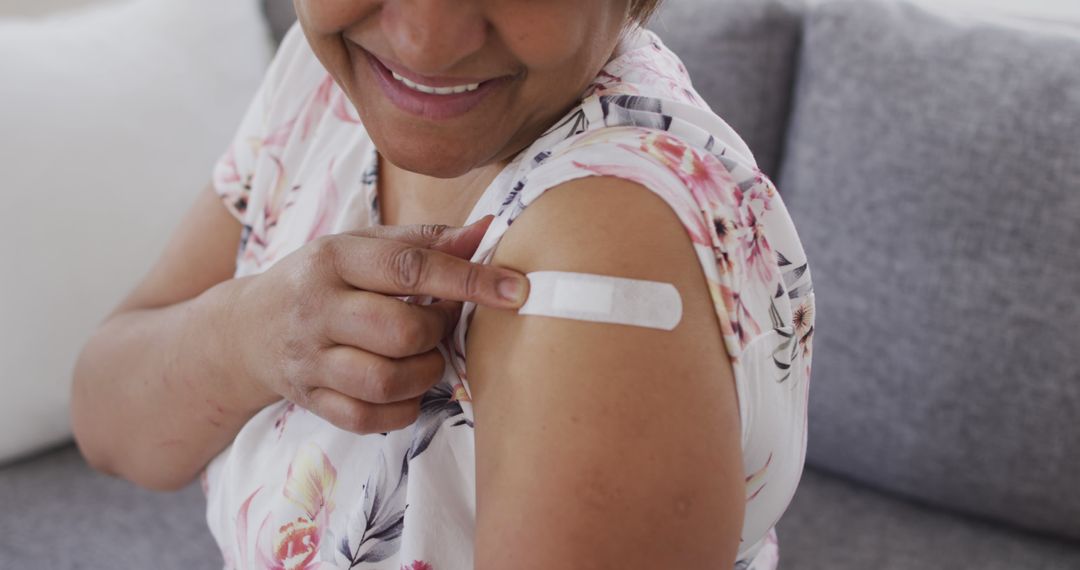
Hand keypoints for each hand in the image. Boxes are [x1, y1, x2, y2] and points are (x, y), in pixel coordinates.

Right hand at [229, 215, 526, 433]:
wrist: (247, 328)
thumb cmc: (323, 279)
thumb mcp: (362, 246)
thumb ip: (425, 240)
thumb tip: (488, 229)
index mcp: (334, 258)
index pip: (409, 267)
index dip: (469, 280)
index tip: (516, 289)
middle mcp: (317, 307)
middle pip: (399, 331)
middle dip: (437, 333)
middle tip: (441, 325)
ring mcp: (309, 359)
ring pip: (384, 380)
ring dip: (423, 374)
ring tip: (424, 357)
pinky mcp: (309, 399)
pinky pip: (367, 418)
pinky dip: (401, 409)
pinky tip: (405, 389)